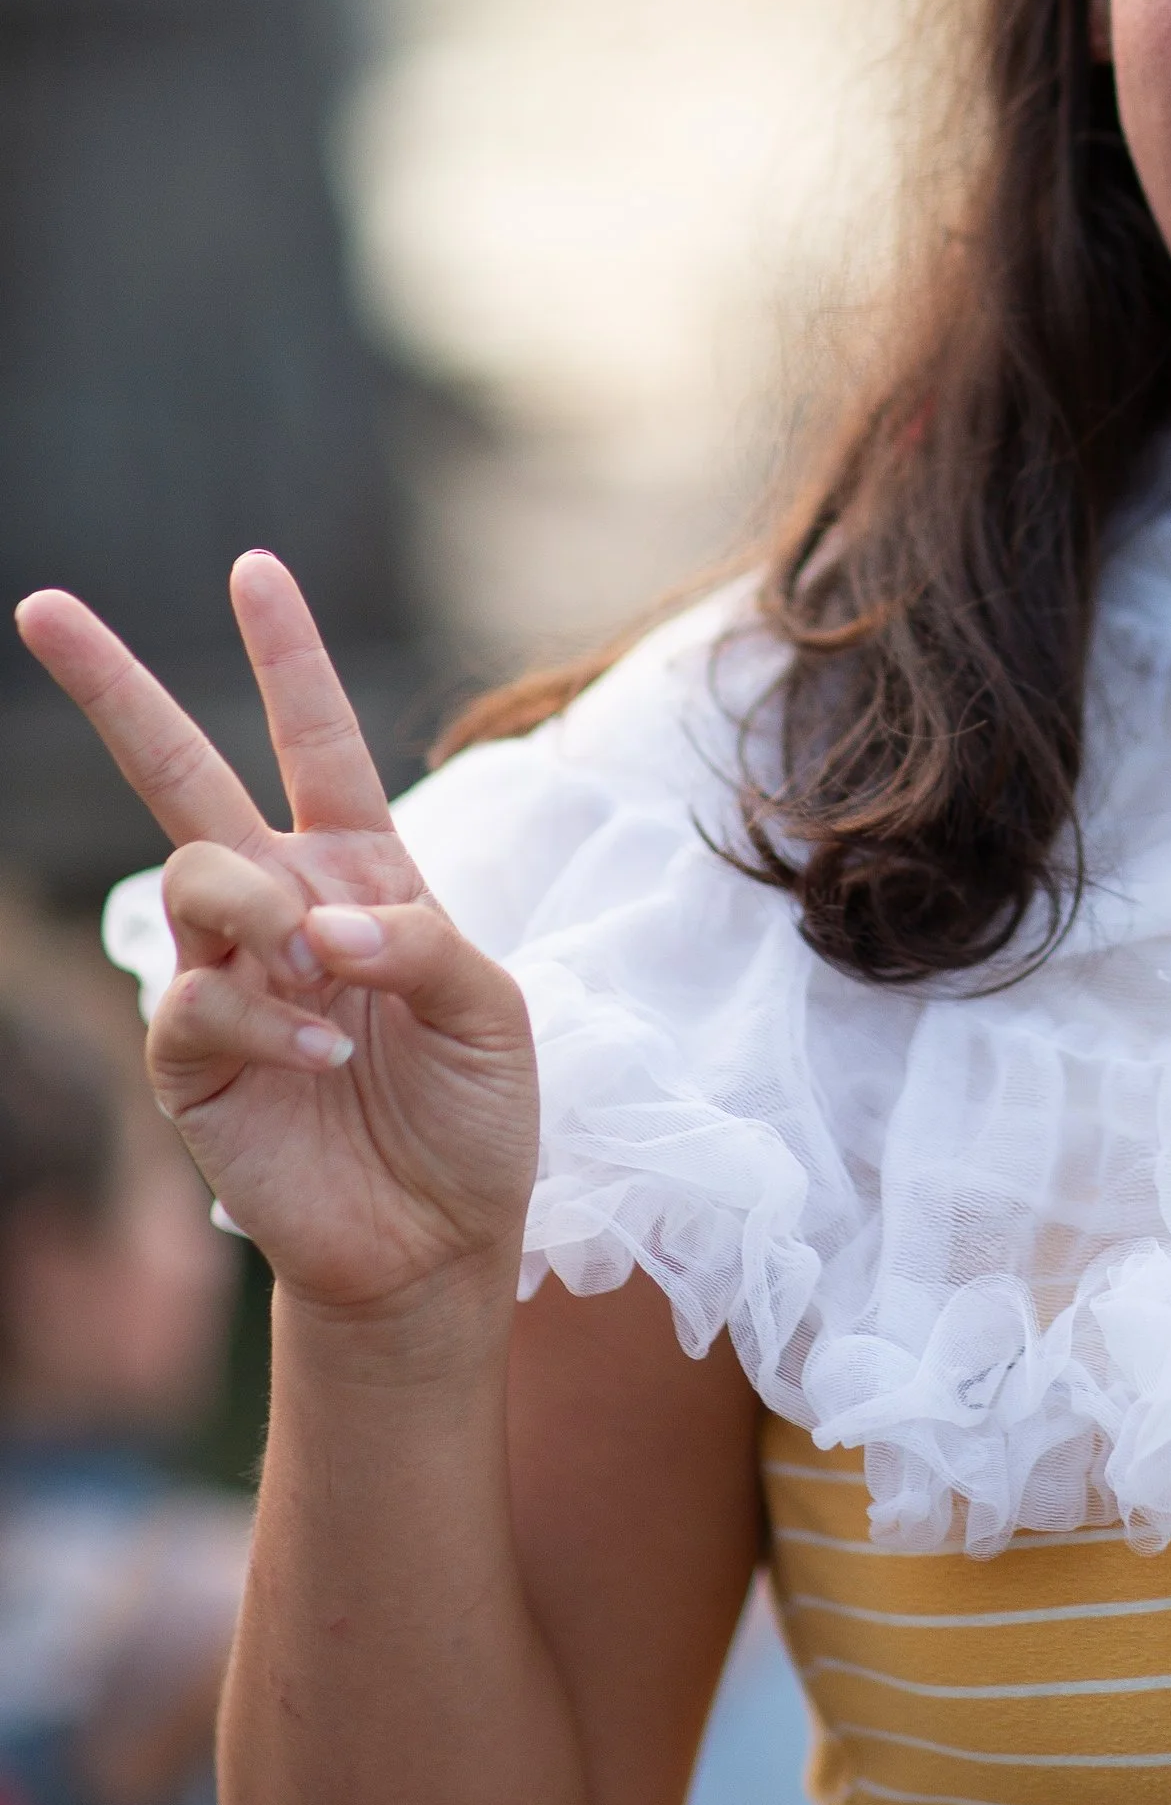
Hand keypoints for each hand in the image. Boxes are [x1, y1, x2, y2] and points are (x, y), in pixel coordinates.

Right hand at [13, 556, 537, 1322]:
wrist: (435, 1236)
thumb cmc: (471, 1111)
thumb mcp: (492, 1007)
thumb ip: (419, 940)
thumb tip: (315, 920)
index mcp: (363, 867)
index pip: (318, 740)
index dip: (289, 653)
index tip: (255, 568)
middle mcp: (281, 904)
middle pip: (181, 773)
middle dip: (114, 687)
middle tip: (43, 607)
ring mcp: (226, 975)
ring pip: (198, 879)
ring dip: (265, 915)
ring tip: (326, 982)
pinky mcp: (190, 1057)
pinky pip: (201, 1001)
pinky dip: (270, 1023)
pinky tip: (326, 1057)